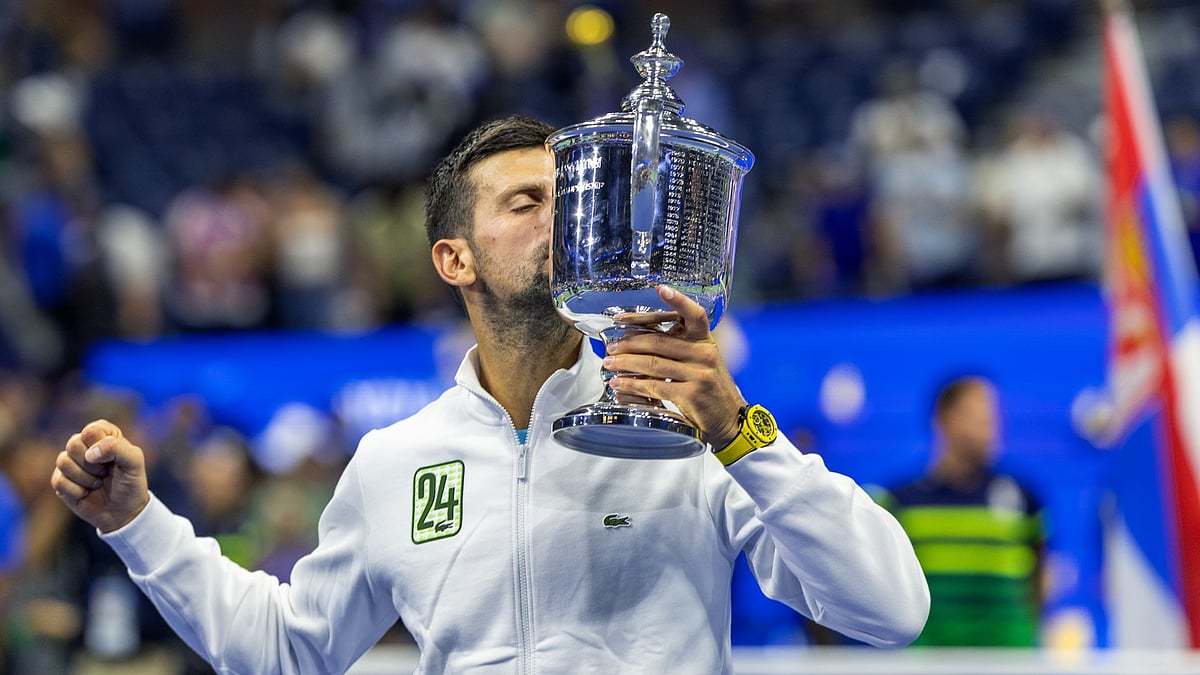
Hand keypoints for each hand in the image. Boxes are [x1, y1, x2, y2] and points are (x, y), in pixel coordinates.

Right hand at [52, 419, 149, 532]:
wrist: (124, 512)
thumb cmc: (131, 483)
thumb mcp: (134, 461)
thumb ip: (117, 448)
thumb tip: (89, 453)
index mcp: (103, 434)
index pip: (91, 430)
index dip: (101, 447)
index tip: (113, 460)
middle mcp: (84, 445)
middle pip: (73, 444)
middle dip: (92, 464)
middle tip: (105, 473)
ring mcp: (71, 463)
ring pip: (63, 461)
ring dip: (85, 478)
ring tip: (98, 483)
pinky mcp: (61, 481)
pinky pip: (59, 481)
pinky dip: (77, 491)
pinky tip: (87, 493)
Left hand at [604, 285, 745, 448]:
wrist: (730, 418)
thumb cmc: (710, 388)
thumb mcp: (703, 361)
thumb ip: (680, 348)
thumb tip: (639, 338)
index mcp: (706, 342)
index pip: (695, 315)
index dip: (679, 300)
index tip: (661, 289)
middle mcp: (703, 355)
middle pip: (659, 341)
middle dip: (629, 343)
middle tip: (612, 346)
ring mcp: (698, 375)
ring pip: (652, 364)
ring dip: (625, 364)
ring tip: (609, 364)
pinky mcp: (690, 395)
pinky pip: (654, 386)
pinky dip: (632, 385)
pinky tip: (620, 384)